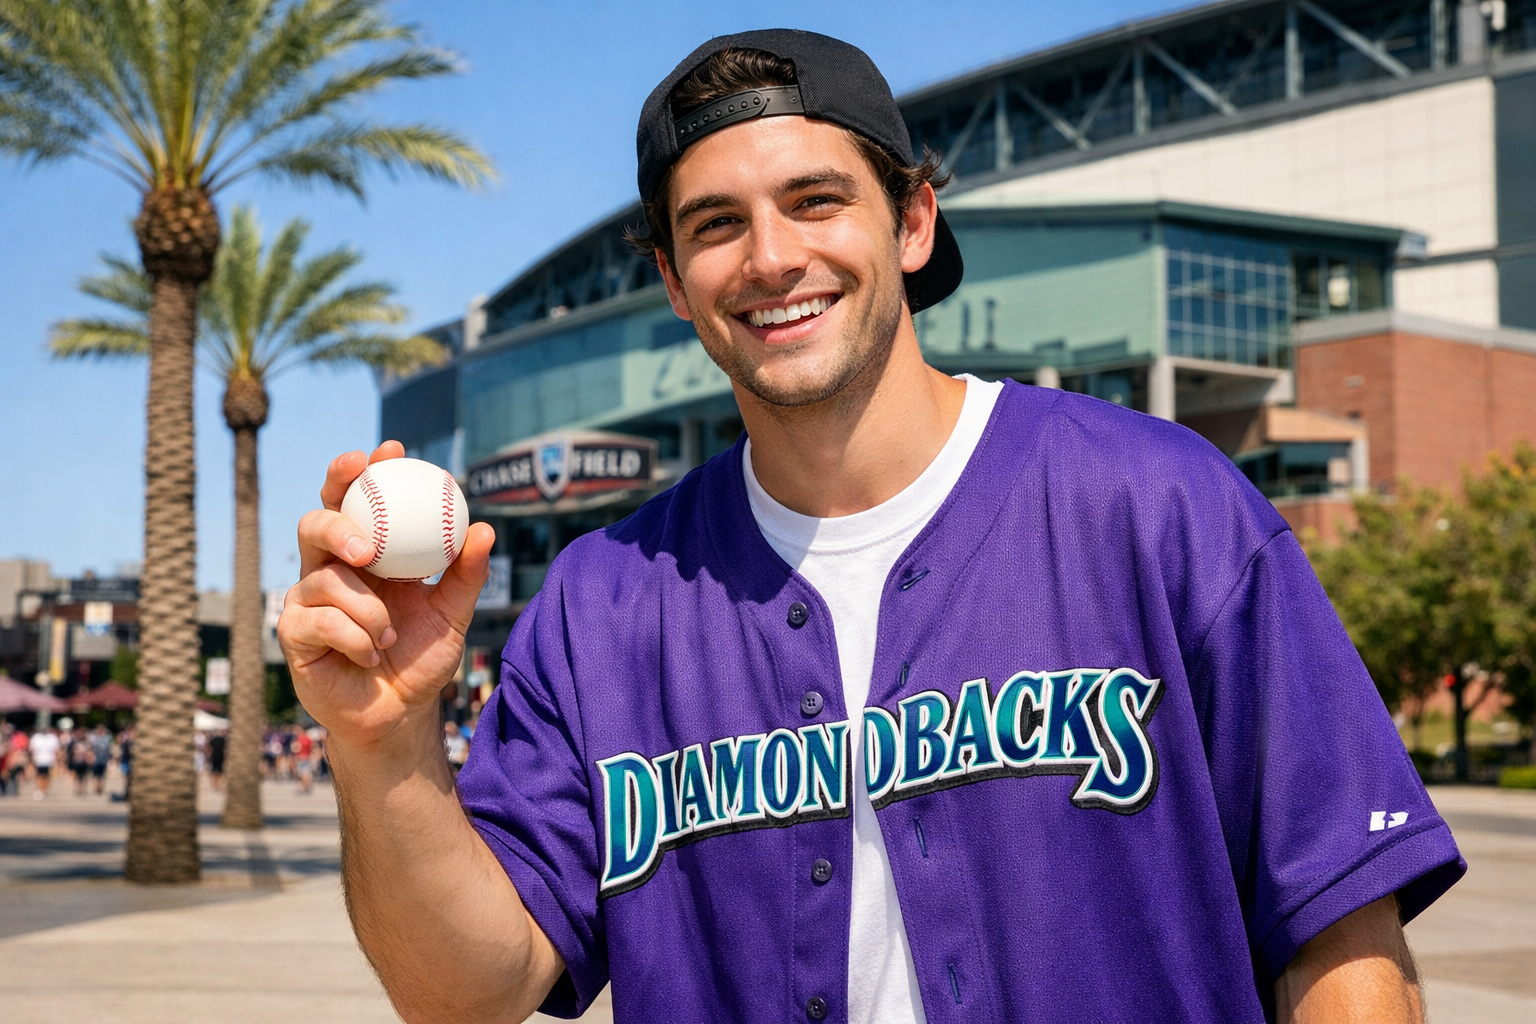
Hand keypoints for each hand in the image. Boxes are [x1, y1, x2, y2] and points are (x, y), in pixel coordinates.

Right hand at [277, 441, 494, 751]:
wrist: (399, 712)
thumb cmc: (420, 657)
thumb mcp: (453, 614)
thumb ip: (466, 574)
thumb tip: (484, 529)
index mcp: (366, 554)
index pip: (357, 500)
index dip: (364, 470)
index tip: (390, 451)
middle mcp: (331, 570)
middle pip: (315, 522)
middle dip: (336, 517)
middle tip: (365, 541)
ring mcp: (307, 600)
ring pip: (323, 578)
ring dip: (365, 607)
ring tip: (389, 634)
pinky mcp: (293, 633)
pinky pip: (320, 620)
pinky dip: (355, 637)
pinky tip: (371, 654)